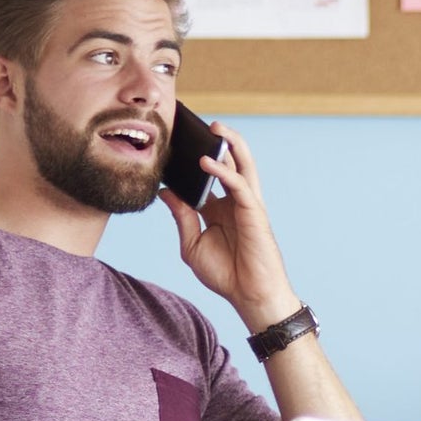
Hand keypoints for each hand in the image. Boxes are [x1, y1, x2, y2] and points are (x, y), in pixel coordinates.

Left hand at [158, 122, 294, 320]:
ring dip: (230, 144)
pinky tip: (207, 162)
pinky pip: (240, 185)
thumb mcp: (192, 245)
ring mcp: (246, 205)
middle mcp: (234, 202)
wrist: (250, 296)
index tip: (173, 143)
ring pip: (243, 165)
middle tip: (198, 124)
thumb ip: (181, 216)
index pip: (206, 176)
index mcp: (219, 209)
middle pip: (229, 162)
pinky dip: (225, 172)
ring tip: (214, 127)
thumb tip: (165, 191)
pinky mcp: (255, 213)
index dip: (191, 160)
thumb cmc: (226, 275)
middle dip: (217, 142)